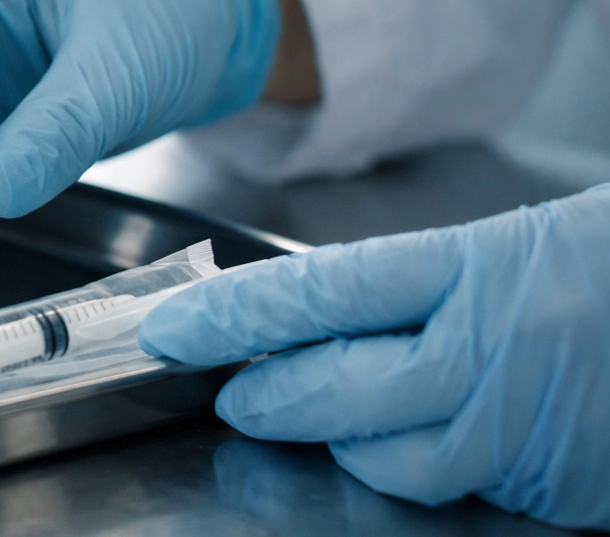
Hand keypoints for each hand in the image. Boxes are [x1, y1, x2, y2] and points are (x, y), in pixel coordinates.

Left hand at [138, 187, 609, 528]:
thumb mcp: (517, 242)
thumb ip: (418, 283)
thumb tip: (310, 317)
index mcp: (482, 265)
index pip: (321, 291)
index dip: (233, 314)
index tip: (170, 329)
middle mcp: (500, 351)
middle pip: (339, 389)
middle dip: (268, 396)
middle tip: (233, 392)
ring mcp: (532, 429)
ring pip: (392, 460)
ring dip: (346, 442)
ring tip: (334, 414)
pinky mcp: (563, 489)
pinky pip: (462, 491)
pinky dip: (426, 469)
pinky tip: (430, 438)